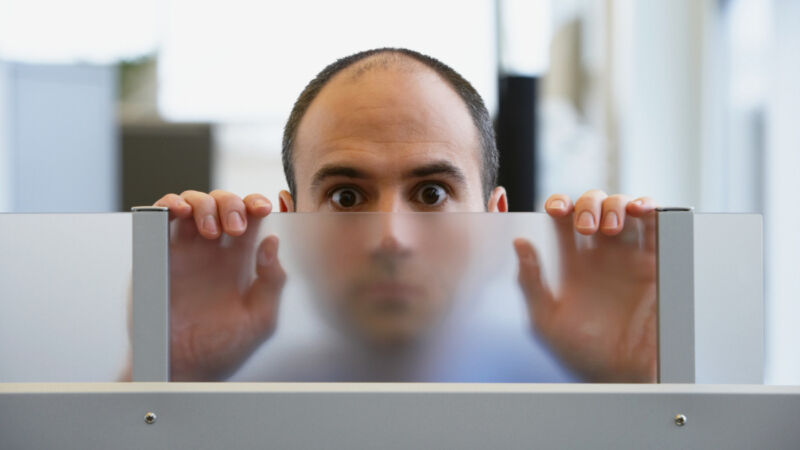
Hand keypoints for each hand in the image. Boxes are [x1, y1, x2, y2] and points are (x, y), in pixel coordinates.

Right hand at [155, 190, 284, 380]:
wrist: (183, 370)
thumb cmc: (223, 348)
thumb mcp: (260, 319)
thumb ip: (272, 281)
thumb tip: (272, 242)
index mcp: (240, 261)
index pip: (251, 218)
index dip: (257, 204)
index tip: (265, 207)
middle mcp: (213, 251)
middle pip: (223, 203)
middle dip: (232, 204)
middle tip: (235, 228)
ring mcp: (184, 251)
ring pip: (193, 204)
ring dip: (204, 204)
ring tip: (211, 230)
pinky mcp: (157, 256)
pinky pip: (159, 219)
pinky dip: (168, 205)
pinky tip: (179, 210)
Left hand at [514, 190, 656, 381]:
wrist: (622, 376)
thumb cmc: (582, 354)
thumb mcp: (545, 320)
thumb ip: (530, 281)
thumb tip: (518, 243)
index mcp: (571, 263)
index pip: (562, 219)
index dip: (558, 204)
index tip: (554, 209)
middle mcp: (599, 255)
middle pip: (592, 207)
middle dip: (587, 205)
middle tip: (584, 225)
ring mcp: (628, 257)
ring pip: (623, 209)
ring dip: (616, 204)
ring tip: (609, 226)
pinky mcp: (656, 263)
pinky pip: (656, 227)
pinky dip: (650, 209)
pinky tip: (640, 210)